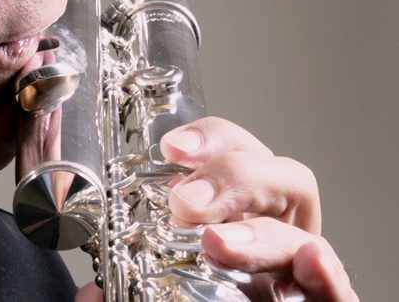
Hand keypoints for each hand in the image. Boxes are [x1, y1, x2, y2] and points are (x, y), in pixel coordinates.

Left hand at [73, 117, 357, 301]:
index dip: (209, 140)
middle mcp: (270, 237)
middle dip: (234, 176)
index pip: (231, 156)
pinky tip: (309, 261)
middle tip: (186, 200)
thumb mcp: (147, 287)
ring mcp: (297, 272)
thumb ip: (120, 284)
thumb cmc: (189, 297)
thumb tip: (87, 294)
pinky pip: (339, 291)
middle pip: (277, 179)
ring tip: (217, 242)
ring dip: (262, 231)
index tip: (172, 146)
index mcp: (230, 217)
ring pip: (302, 231)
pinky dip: (329, 276)